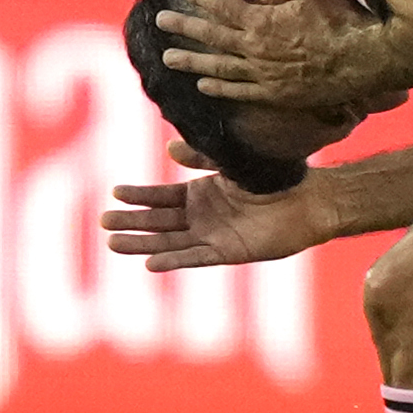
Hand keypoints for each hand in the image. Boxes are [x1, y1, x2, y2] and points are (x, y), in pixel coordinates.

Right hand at [101, 144, 333, 269]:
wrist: (308, 201)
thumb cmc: (274, 177)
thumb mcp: (230, 163)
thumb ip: (201, 158)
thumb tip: (169, 149)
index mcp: (201, 193)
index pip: (161, 196)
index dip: (139, 195)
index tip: (115, 192)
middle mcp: (202, 217)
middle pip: (159, 220)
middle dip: (132, 221)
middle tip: (104, 220)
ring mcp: (212, 236)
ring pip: (169, 241)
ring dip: (142, 244)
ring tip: (113, 243)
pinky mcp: (227, 252)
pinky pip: (195, 258)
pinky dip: (173, 261)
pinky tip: (149, 263)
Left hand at [156, 0, 387, 106]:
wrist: (361, 63)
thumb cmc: (340, 22)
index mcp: (262, 21)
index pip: (223, 6)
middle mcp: (255, 49)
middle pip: (212, 36)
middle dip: (184, 26)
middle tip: (160, 20)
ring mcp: (263, 74)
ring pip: (218, 67)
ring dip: (191, 61)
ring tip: (167, 58)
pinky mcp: (274, 94)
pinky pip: (239, 92)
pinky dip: (218, 89)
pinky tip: (202, 85)